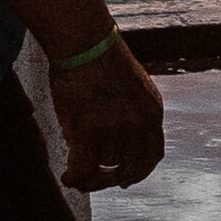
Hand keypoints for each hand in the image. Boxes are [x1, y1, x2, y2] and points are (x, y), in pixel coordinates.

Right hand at [50, 44, 167, 191]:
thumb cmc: (99, 59)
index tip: (125, 181)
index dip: (138, 172)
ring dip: (89, 164)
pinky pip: (84, 167)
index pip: (153, 155)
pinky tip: (67, 178)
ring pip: (104, 164)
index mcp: (152, 111)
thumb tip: (112, 150)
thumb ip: (131, 115)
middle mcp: (138, 122)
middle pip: (130, 168)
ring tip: (73, 150)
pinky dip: (76, 178)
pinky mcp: (88, 128)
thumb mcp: (132, 86)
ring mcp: (114, 127)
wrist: (83, 40)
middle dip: (111, 178)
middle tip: (93, 179)